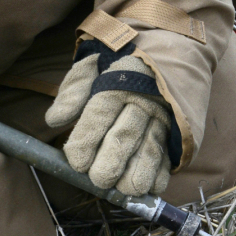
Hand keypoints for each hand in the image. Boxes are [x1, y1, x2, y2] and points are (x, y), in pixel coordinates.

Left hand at [46, 40, 171, 195]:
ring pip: (151, 147)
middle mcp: (143, 99)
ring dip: (140, 171)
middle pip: (125, 134)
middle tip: (101, 180)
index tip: (77, 162)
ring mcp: (166, 114)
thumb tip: (54, 121)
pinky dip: (164, 171)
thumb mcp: (93, 66)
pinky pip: (171, 152)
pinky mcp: (181, 127)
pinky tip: (153, 186)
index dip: (87, 140)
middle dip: (112, 161)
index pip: (99, 114)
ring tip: (129, 190)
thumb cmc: (123, 62)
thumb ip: (72, 92)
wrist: (176, 46)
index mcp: (116, 82)